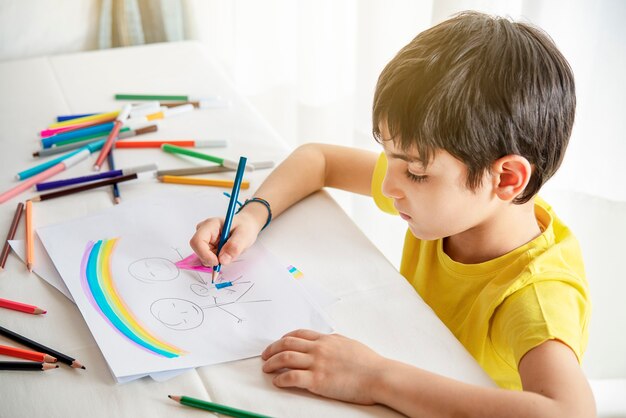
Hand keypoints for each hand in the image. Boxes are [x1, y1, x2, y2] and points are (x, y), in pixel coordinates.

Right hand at [189, 211, 261, 266]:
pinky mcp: (207, 246)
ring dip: (216, 259)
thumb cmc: (245, 227)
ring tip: (229, 252)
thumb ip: (234, 247)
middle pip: (198, 250)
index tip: (217, 262)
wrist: (246, 226)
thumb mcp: (244, 236)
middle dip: (212, 258)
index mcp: (210, 225)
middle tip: (227, 257)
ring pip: (203, 257)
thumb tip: (222, 260)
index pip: (197, 241)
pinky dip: (217, 260)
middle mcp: (204, 231)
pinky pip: (208, 259)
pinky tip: (226, 253)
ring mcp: (204, 239)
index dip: (204, 254)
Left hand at [261, 329, 387, 404]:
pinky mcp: (317, 381)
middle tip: (265, 356)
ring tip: (266, 368)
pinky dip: (281, 379)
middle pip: (287, 343)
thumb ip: (334, 343)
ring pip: (285, 358)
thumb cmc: (369, 363)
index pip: (299, 334)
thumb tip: (326, 342)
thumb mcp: (348, 344)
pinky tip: (277, 381)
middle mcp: (319, 348)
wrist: (378, 375)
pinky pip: (291, 377)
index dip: (284, 338)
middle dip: (272, 349)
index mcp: (326, 339)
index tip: (278, 343)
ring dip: (272, 363)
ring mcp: (317, 363)